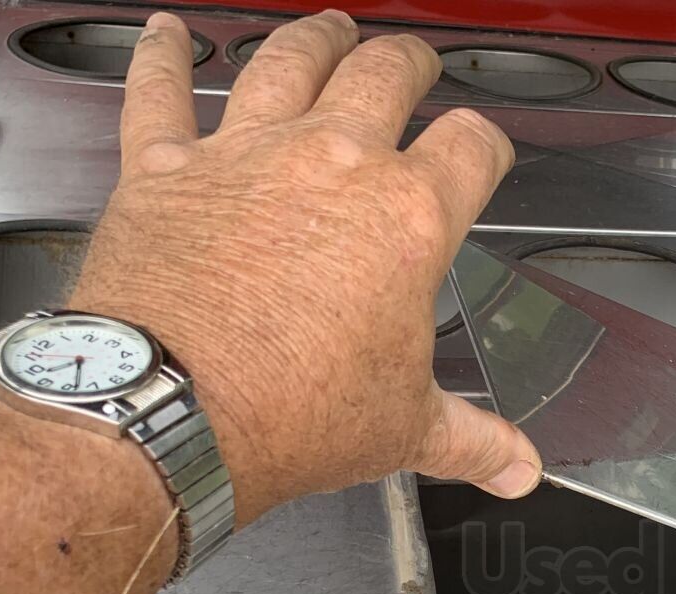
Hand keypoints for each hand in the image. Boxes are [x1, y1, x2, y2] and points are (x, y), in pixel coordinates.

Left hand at [69, 10, 540, 524]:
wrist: (170, 411)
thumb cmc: (286, 413)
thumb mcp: (403, 430)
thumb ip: (473, 441)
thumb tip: (516, 468)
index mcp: (408, 219)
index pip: (472, 148)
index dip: (487, 145)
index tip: (483, 152)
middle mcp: (331, 164)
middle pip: (385, 77)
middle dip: (409, 65)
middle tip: (415, 64)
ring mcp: (245, 155)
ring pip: (290, 62)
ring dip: (316, 38)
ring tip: (330, 28)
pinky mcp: (164, 167)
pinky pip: (160, 91)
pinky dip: (161, 55)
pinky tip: (166, 33)